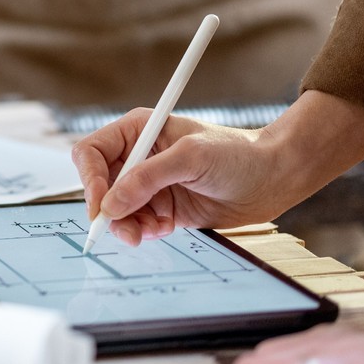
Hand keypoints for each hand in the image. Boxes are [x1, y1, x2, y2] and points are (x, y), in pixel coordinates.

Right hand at [74, 91, 363, 245]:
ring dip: (127, 225)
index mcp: (139, 131)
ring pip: (117, 210)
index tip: (102, 205)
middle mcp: (140, 157)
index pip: (94, 152)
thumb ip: (148, 178)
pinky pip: (139, 223)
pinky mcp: (164, 208)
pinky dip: (145, 231)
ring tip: (148, 232)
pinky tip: (165, 229)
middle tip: (124, 230)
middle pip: (101, 185)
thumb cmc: (238, 155)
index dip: (91, 179)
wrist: (273, 179)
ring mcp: (151, 184)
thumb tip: (111, 204)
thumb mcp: (192, 158)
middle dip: (109, 209)